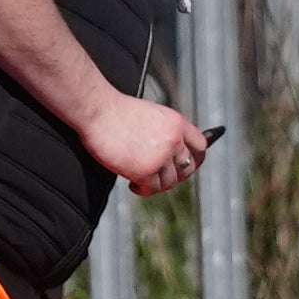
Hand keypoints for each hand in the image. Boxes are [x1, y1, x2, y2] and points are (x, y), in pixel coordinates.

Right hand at [76, 95, 208, 195]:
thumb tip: (170, 152)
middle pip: (188, 167)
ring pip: (170, 181)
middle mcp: (174, 140)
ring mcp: (161, 156)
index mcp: (177, 123)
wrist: (97, 109)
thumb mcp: (151, 114)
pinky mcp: (146, 170)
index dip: (195, 158)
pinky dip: (143, 189)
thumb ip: (165, 131)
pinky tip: (133, 184)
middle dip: (176, 176)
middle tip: (161, 178)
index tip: (188, 165)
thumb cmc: (116, 110)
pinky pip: (152, 188)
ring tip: (142, 182)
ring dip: (156, 184)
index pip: (200, 145)